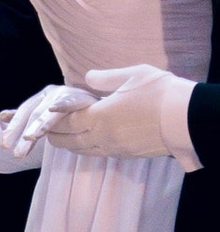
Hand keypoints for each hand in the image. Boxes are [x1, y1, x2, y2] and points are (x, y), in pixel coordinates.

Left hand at [37, 65, 197, 162]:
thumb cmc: (160, 93)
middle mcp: (103, 137)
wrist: (188, 119)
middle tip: (47, 132)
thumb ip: (105, 78)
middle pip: (71, 142)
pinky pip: (102, 154)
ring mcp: (116, 149)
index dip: (52, 122)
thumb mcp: (131, 75)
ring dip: (72, 145)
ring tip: (65, 139)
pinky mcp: (129, 155)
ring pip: (85, 151)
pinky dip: (90, 149)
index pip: (65, 123)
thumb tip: (88, 77)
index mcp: (99, 117)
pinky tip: (90, 142)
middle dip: (56, 137)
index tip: (43, 119)